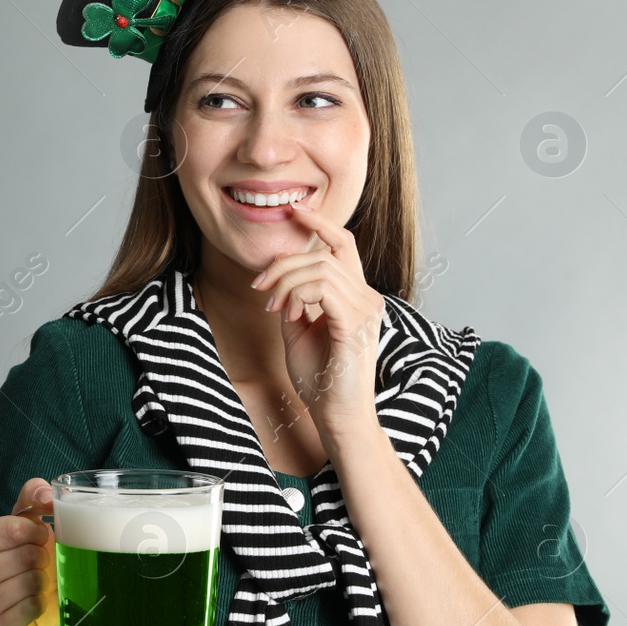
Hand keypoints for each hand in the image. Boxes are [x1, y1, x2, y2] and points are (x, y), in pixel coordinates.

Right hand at [0, 478, 57, 625]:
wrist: (5, 620)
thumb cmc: (12, 567)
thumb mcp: (16, 528)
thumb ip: (30, 500)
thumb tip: (46, 494)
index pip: (12, 529)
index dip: (36, 531)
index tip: (40, 537)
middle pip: (24, 556)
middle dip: (40, 556)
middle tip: (38, 562)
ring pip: (30, 582)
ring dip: (41, 581)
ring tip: (34, 582)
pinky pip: (31, 608)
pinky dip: (39, 603)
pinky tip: (32, 602)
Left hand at [252, 200, 385, 435]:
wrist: (336, 415)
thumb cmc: (320, 380)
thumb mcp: (298, 332)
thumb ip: (294, 302)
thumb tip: (279, 275)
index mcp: (357, 296)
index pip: (343, 245)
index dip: (319, 224)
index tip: (293, 211)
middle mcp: (367, 297)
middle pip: (324, 253)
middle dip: (284, 264)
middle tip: (259, 286)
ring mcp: (366, 308)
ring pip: (319, 267)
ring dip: (286, 281)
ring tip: (271, 305)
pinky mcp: (356, 321)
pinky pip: (321, 287)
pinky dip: (296, 294)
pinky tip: (286, 313)